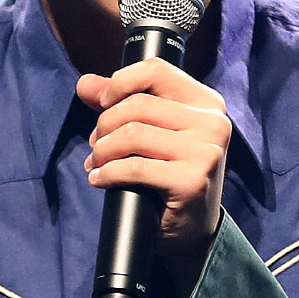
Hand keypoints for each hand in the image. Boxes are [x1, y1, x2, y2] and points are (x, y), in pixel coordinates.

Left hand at [77, 57, 230, 297]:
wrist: (192, 228)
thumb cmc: (169, 171)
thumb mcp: (151, 130)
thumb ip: (120, 102)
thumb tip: (85, 84)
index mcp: (205, 102)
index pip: (156, 70)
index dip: (121, 81)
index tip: (103, 101)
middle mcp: (212, 122)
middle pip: (138, 104)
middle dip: (105, 124)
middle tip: (96, 145)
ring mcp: (206, 151)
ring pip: (133, 133)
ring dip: (103, 150)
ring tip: (96, 162)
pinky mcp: (193, 180)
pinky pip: (135, 167)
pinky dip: (108, 173)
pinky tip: (100, 179)